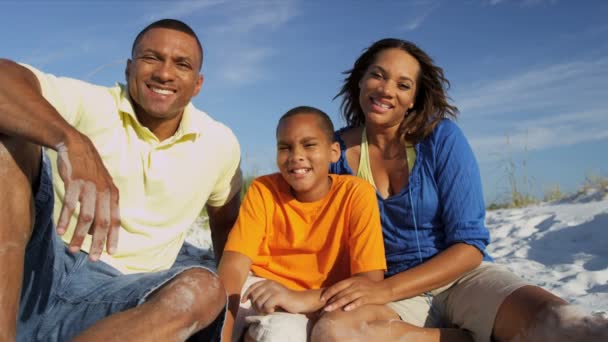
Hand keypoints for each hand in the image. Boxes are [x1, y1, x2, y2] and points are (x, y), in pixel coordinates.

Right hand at [55, 132, 119, 260]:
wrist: (77, 146)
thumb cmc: (90, 171)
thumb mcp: (102, 187)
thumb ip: (103, 205)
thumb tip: (98, 229)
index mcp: (113, 194)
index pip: (115, 220)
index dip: (113, 237)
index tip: (111, 253)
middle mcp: (104, 192)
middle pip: (102, 222)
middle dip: (97, 242)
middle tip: (92, 258)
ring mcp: (89, 187)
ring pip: (86, 217)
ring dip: (79, 235)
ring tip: (72, 248)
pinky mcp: (74, 183)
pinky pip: (70, 205)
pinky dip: (65, 219)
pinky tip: (60, 231)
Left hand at [242, 280, 300, 314]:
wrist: (300, 301)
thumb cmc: (285, 300)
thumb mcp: (271, 294)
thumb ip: (261, 294)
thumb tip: (247, 299)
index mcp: (267, 282)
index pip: (252, 287)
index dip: (246, 294)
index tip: (243, 302)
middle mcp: (270, 283)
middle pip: (254, 295)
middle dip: (255, 305)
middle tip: (262, 310)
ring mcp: (274, 289)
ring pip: (259, 301)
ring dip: (261, 309)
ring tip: (268, 310)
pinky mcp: (278, 296)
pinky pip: (266, 305)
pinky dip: (267, 310)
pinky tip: (272, 310)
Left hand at [321, 276, 388, 311]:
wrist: (385, 289)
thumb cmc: (370, 287)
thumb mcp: (358, 283)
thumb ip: (348, 286)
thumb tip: (336, 291)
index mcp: (352, 280)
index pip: (337, 286)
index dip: (329, 292)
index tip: (322, 298)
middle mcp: (356, 285)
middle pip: (341, 293)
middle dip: (331, 300)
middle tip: (324, 307)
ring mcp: (362, 291)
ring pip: (347, 298)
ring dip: (337, 304)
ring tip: (330, 309)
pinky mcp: (368, 297)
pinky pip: (359, 302)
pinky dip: (352, 305)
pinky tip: (346, 309)